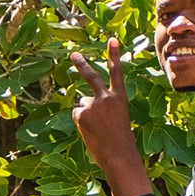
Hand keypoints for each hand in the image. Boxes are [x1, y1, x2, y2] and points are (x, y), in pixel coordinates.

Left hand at [71, 39, 151, 195]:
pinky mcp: (81, 114)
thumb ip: (102, 106)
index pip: (117, 72)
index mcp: (120, 98)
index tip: (112, 39)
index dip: (114, 55)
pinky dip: (81, 124)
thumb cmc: (121, 141)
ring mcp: (93, 105)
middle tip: (74, 54)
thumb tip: (81, 102)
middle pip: (91, 77)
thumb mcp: (117, 119)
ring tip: (97, 130)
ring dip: (86, 115)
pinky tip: (90, 132)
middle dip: (81, 64)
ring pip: (82, 104)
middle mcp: (106, 98)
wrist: (118, 156)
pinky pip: (77, 115)